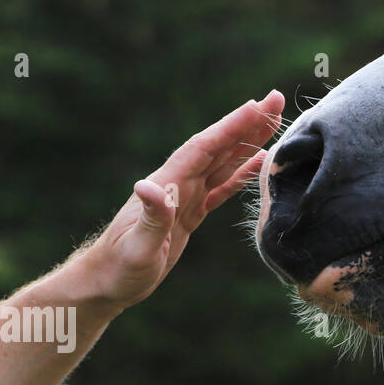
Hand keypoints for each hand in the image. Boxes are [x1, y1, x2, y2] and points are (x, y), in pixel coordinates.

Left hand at [78, 90, 285, 309]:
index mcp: (168, 185)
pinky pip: (222, 186)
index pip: (204, 148)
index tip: (257, 106)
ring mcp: (185, 196)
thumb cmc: (118, 268)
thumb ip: (150, 217)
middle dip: (247, 123)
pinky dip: (242, 172)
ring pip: (223, 161)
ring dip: (249, 141)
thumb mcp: (136, 246)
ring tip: (275, 121)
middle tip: (276, 100)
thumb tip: (149, 185)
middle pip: (219, 146)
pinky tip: (260, 162)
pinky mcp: (191, 211)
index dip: (231, 127)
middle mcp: (178, 183)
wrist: (107, 283)